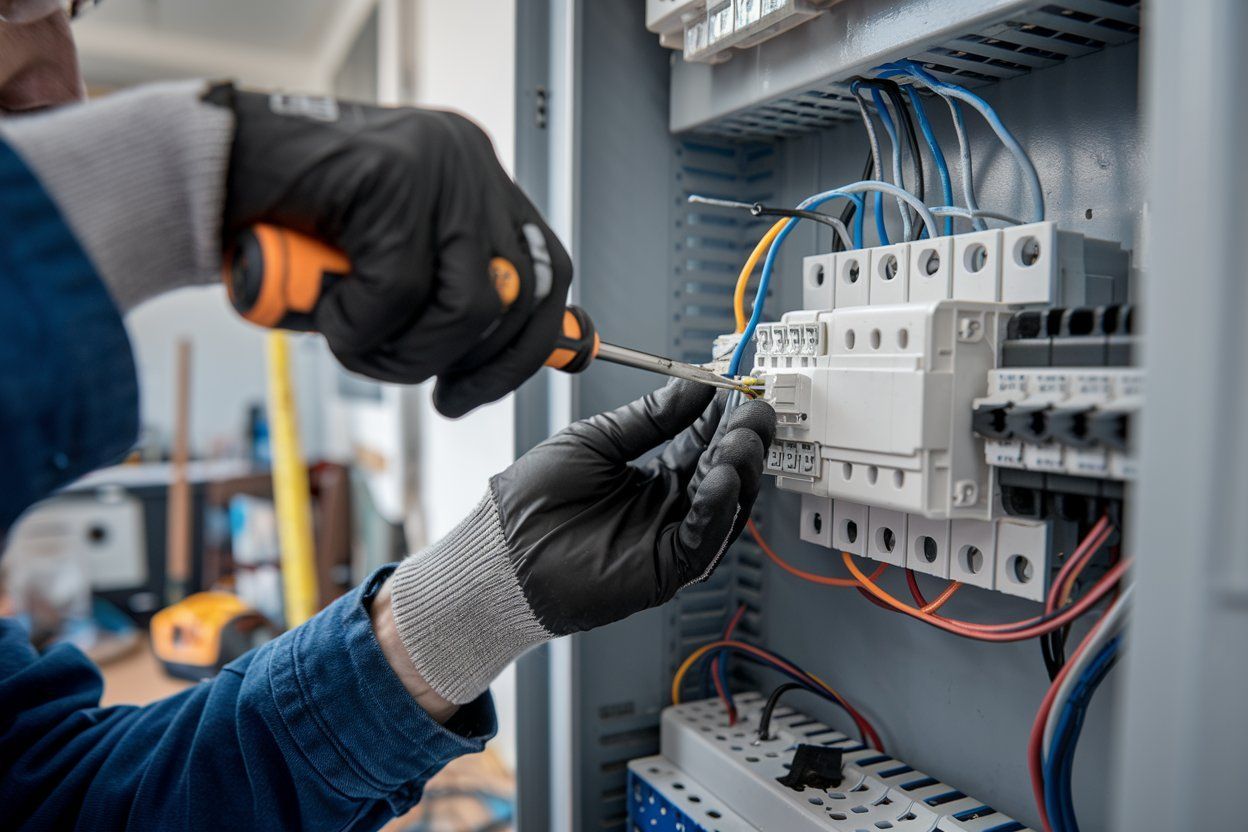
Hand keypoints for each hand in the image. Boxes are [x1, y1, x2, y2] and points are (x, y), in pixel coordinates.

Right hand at [206, 85, 572, 417]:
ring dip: (407, 353)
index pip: (549, 272)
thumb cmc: (289, 225)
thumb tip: (488, 360)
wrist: (202, 167)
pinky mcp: (392, 176)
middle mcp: (470, 162)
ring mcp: (437, 165)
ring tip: (354, 343)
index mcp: (478, 179)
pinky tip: (322, 312)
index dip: (529, 345)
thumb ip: (440, 292)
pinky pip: (398, 294)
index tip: (482, 387)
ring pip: (467, 307)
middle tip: (436, 396)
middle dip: (474, 368)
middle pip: (521, 298)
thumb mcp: (384, 262)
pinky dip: (357, 327)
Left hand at [385, 380, 775, 703]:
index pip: (704, 443)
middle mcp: (667, 508)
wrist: (502, 547)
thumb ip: (650, 417)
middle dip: (743, 440)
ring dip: (739, 470)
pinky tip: (719, 478)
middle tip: (754, 411)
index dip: (724, 418)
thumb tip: (695, 387)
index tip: (738, 390)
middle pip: (725, 473)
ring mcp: (669, 539)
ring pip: (724, 505)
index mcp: (652, 476)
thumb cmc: (535, 499)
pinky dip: (717, 509)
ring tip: (742, 438)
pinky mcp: (666, 570)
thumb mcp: (596, 439)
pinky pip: (704, 540)